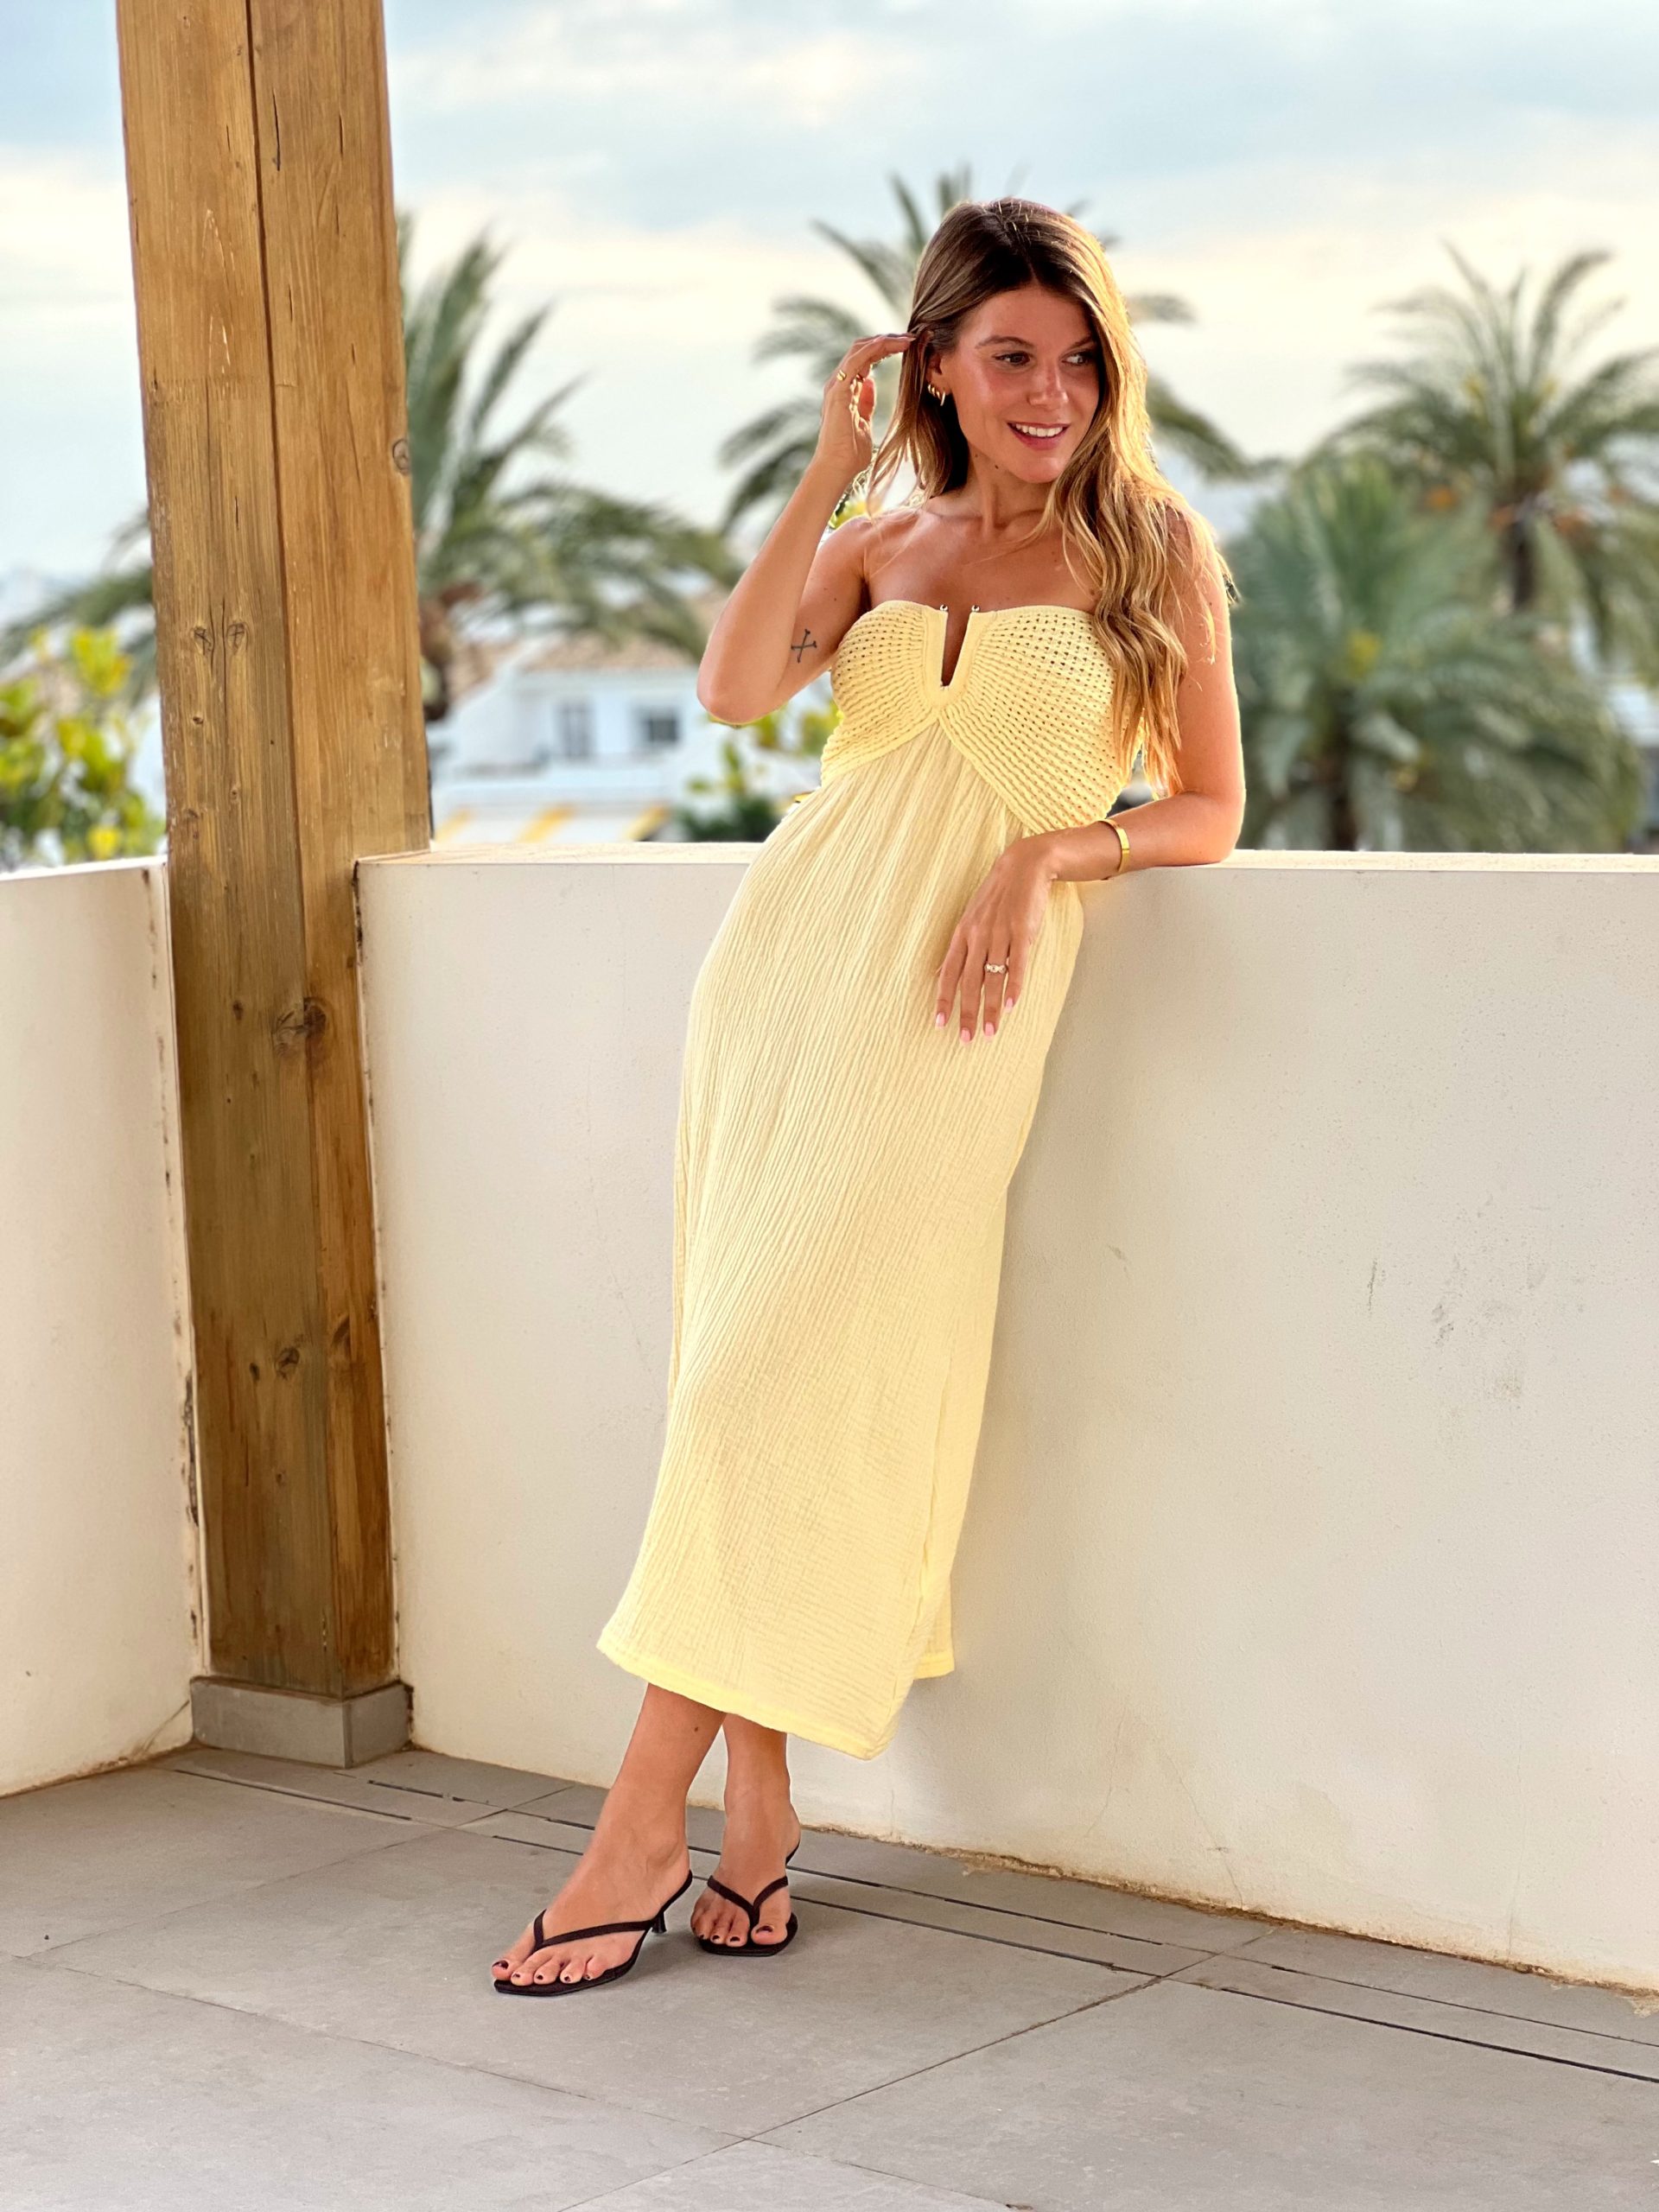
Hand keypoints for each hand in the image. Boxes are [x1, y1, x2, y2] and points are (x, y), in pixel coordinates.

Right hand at [812, 332, 914, 490]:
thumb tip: (870, 383)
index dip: (884, 349)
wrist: (836, 469)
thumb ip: (865, 402)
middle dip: (886, 340)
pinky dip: (875, 349)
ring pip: (859, 349)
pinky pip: (856, 361)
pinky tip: (893, 346)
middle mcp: (838, 383)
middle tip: (910, 338)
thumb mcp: (864, 422)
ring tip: (907, 340)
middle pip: (861, 348)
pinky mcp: (838, 391)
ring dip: (884, 341)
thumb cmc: (850, 454)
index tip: (908, 347)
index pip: (864, 359)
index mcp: (845, 389)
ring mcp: (836, 385)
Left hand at [934, 835, 1056, 1042]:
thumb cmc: (996, 897)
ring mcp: (1000, 933)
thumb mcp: (970, 920)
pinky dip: (1014, 985)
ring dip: (990, 1008)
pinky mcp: (1022, 931)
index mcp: (962, 934)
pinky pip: (1017, 964)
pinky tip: (1011, 1005)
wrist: (1023, 866)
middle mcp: (977, 936)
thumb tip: (939, 973)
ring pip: (992, 978)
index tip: (939, 1023)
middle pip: (969, 982)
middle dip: (966, 1013)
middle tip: (966, 1039)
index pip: (948, 973)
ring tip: (989, 1032)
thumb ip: (958, 949)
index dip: (943, 999)